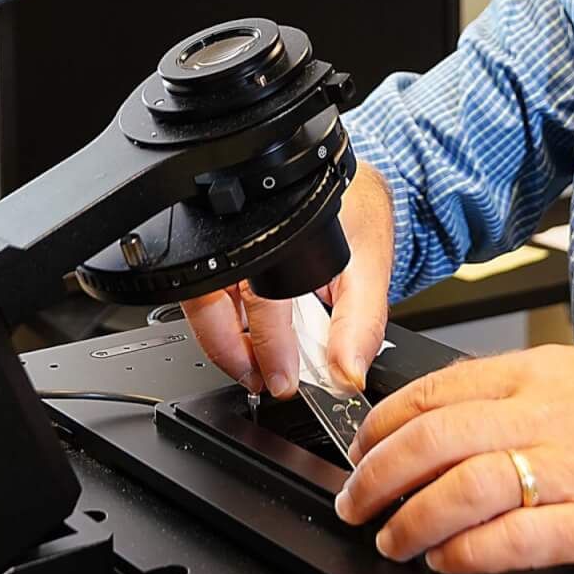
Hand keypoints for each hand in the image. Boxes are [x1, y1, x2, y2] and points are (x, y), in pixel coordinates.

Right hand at [183, 160, 394, 397]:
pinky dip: (229, 328)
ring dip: (226, 344)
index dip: (267, 347)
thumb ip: (361, 325)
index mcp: (278, 232)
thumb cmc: (356, 218)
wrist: (351, 192)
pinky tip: (254, 342)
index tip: (282, 381)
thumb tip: (347, 374)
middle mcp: (241, 235)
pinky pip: (210, 300)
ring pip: (202, 304)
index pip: (258, 296)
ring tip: (257, 368)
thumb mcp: (371, 268)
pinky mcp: (222, 257)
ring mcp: (225, 244)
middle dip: (232, 352)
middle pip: (210, 303)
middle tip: (260, 380)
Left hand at [333, 346, 573, 573]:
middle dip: (377, 476)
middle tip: (355, 504)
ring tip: (394, 542)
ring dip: (412, 521)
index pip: (436, 390)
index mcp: (545, 373)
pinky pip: (514, 539)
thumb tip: (473, 417)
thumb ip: (535, 393)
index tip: (361, 450)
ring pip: (462, 488)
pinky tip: (450, 564)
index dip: (383, 425)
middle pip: (433, 439)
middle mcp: (550, 414)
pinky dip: (468, 554)